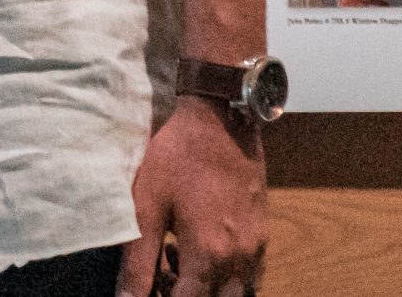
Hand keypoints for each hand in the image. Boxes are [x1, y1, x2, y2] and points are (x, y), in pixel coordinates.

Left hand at [117, 99, 265, 296]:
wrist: (220, 121)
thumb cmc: (177, 158)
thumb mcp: (146, 206)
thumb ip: (138, 260)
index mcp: (209, 256)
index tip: (149, 282)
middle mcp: (240, 260)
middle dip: (186, 295)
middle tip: (161, 271)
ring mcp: (256, 248)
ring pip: (237, 295)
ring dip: (208, 290)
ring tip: (178, 260)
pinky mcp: (263, 235)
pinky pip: (251, 276)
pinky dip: (227, 277)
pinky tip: (202, 251)